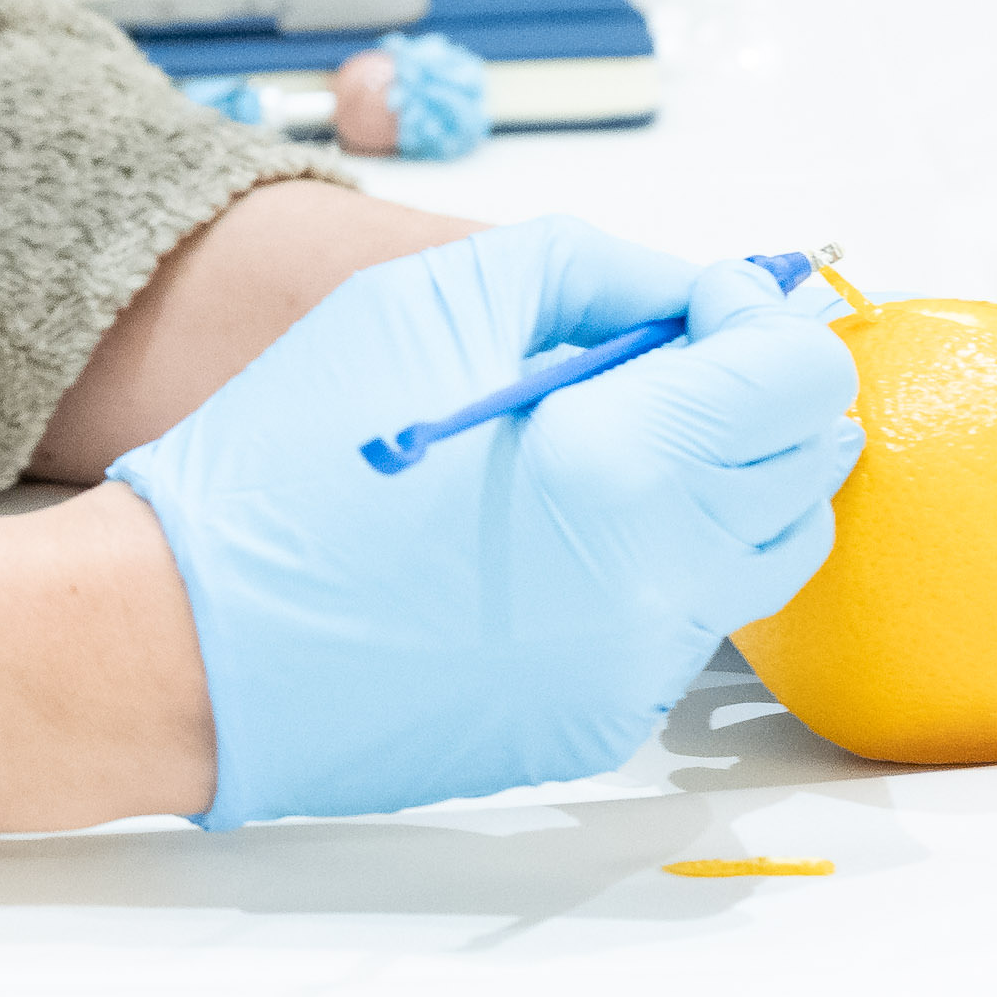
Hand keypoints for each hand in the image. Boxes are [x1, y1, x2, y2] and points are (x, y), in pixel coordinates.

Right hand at [113, 221, 858, 824]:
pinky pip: (673, 629)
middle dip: (754, 403)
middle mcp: (656, 577)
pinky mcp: (597, 725)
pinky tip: (543, 544)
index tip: (695, 309)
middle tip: (664, 370)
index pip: (802, 381)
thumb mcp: (430, 295)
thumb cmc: (290, 456)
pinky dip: (646, 572)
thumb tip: (697, 296)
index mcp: (623, 459)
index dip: (759, 323)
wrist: (190, 638)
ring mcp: (632, 668)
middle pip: (806, 472)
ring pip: (756, 558)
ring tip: (600, 453)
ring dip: (713, 489)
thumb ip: (594, 271)